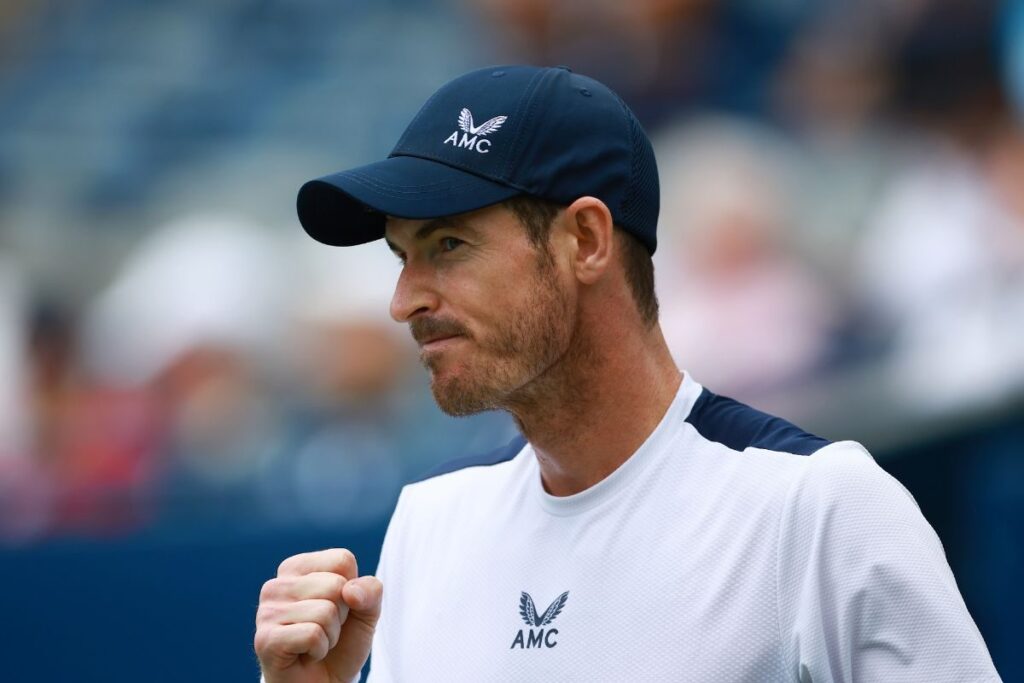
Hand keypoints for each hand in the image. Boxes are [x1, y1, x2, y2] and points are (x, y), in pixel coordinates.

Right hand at [255, 549, 382, 682]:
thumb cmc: (341, 644)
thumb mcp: (366, 612)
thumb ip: (370, 592)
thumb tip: (351, 590)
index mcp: (297, 568)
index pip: (342, 560)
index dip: (352, 590)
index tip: (338, 609)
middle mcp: (276, 585)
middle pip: (335, 585)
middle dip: (342, 615)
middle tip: (325, 631)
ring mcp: (266, 612)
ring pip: (325, 611)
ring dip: (331, 635)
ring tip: (315, 644)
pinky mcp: (265, 640)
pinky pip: (313, 635)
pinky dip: (319, 649)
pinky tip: (305, 655)